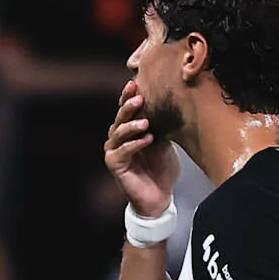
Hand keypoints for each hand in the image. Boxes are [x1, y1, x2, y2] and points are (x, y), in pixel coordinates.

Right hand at [103, 89, 178, 215]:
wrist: (160, 196)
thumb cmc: (161, 169)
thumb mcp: (164, 143)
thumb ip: (160, 126)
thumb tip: (164, 105)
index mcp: (129, 130)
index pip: (126, 109)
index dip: (128, 96)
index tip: (136, 83)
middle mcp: (118, 138)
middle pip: (120, 117)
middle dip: (128, 106)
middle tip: (140, 99)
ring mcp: (114, 150)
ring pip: (118, 132)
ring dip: (132, 125)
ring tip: (146, 122)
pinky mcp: (114, 164)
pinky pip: (122, 151)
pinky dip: (135, 144)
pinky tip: (148, 139)